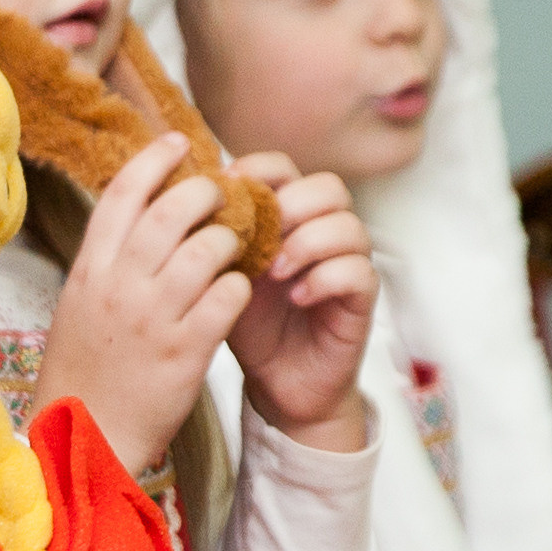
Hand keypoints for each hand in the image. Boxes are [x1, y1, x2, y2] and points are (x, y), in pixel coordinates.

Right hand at [30, 136, 250, 475]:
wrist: (86, 437)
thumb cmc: (85, 369)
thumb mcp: (80, 304)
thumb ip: (109, 260)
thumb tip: (142, 213)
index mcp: (89, 270)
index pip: (123, 193)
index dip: (155, 160)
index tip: (179, 144)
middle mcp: (120, 286)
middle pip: (173, 210)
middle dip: (206, 194)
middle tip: (224, 197)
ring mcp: (154, 318)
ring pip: (208, 249)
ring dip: (231, 241)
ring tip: (235, 248)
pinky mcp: (187, 351)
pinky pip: (228, 297)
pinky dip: (239, 287)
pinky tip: (237, 293)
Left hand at [225, 157, 376, 453]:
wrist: (275, 382)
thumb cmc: (249, 323)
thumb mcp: (223, 274)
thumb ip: (215, 236)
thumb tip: (189, 197)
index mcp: (287, 217)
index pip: (286, 169)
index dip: (261, 169)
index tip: (228, 187)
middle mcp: (323, 232)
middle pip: (328, 187)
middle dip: (292, 204)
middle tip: (262, 233)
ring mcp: (347, 263)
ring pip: (349, 226)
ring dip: (308, 242)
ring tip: (275, 271)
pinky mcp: (362, 298)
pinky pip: (358, 271)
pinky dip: (325, 278)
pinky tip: (296, 297)